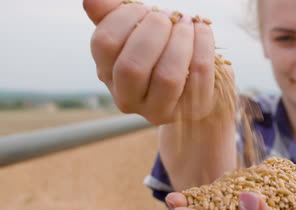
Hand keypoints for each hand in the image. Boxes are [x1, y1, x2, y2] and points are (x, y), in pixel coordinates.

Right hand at [83, 0, 230, 124]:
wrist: (194, 82)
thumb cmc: (159, 51)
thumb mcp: (135, 32)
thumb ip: (113, 16)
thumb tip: (91, 0)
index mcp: (107, 74)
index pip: (104, 44)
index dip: (125, 18)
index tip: (145, 9)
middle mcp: (127, 98)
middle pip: (131, 67)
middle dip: (153, 31)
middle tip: (168, 15)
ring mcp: (159, 109)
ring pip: (167, 77)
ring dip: (180, 40)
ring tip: (186, 21)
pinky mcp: (190, 110)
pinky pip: (198, 75)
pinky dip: (202, 45)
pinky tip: (201, 30)